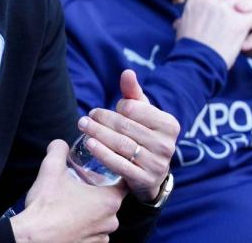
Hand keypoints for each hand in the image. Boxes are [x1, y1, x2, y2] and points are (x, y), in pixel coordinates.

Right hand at [10, 140, 124, 242]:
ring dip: (91, 211)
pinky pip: (93, 233)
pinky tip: (69, 219)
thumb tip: (60, 144)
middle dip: (97, 192)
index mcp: (108, 200)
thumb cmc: (47, 206)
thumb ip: (58, 150)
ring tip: (71, 203)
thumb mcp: (50, 169)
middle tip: (80, 185)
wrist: (34, 237)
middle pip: (110, 201)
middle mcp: (111, 221)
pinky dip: (84, 226)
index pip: (122, 182)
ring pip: (102, 218)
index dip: (112, 174)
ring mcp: (102, 237)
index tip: (100, 170)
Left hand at [79, 70, 179, 202]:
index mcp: (169, 124)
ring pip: (121, 144)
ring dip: (97, 133)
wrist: (150, 174)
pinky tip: (89, 144)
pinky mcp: (145, 180)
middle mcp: (166, 145)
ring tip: (83, 126)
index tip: (102, 110)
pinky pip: (120, 164)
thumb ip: (133, 93)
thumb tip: (127, 72)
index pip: (134, 108)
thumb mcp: (142, 114)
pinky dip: (102, 153)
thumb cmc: (143, 135)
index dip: (116, 107)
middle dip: (101, 120)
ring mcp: (157, 164)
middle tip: (85, 117)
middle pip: (125, 126)